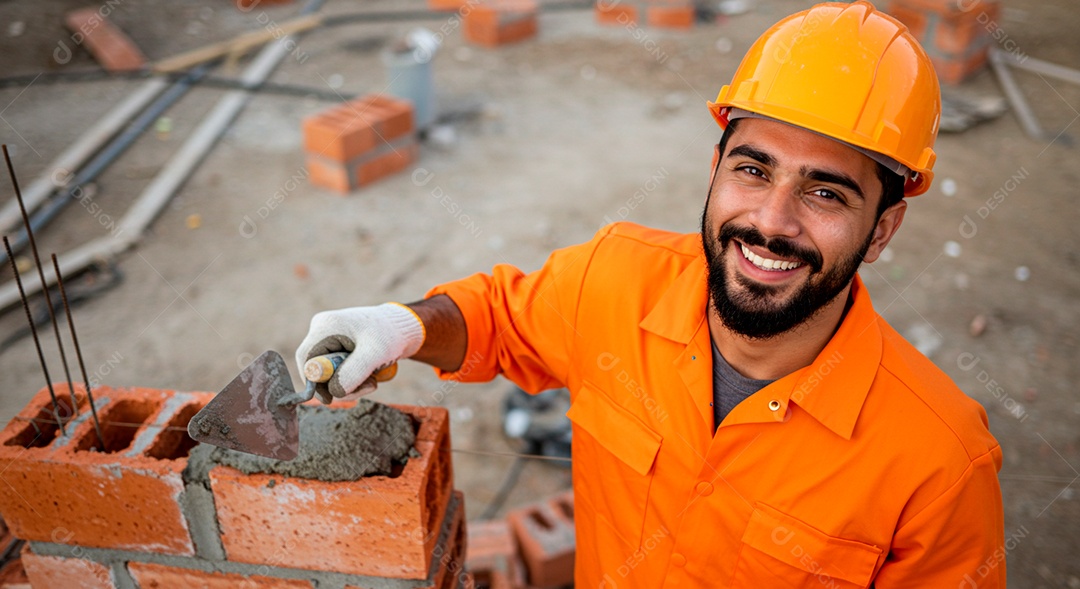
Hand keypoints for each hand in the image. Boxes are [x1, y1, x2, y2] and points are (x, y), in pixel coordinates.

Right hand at [295, 303, 424, 402]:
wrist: (406, 327)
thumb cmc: (391, 334)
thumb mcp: (375, 354)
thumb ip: (353, 372)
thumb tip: (334, 392)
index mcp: (325, 326)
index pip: (306, 360)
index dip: (314, 383)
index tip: (330, 399)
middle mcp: (323, 330)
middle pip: (318, 369)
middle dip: (340, 384)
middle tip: (367, 387)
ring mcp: (331, 339)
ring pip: (330, 373)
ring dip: (351, 383)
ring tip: (373, 380)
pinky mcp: (340, 347)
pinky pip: (340, 370)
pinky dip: (354, 378)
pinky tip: (372, 374)